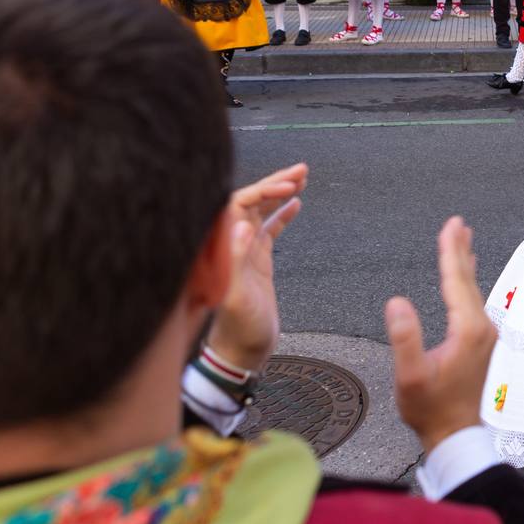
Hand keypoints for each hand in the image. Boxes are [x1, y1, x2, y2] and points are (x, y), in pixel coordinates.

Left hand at [205, 163, 307, 371]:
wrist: (243, 352)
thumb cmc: (238, 330)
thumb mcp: (237, 298)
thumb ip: (236, 262)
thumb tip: (240, 227)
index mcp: (222, 249)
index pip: (237, 205)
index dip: (262, 190)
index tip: (287, 186)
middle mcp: (229, 245)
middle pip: (249, 201)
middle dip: (274, 183)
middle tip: (300, 171)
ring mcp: (243, 252)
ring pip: (260, 211)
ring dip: (279, 193)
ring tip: (301, 178)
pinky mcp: (255, 261)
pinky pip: (269, 229)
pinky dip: (282, 214)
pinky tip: (296, 204)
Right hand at [387, 217, 496, 453]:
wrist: (455, 433)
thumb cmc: (429, 408)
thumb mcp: (409, 376)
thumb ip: (404, 338)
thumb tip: (396, 301)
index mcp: (467, 330)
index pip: (456, 281)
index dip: (450, 251)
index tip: (450, 225)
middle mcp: (482, 327)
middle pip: (468, 280)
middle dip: (460, 249)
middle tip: (457, 222)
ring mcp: (485, 335)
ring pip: (473, 289)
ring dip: (465, 263)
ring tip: (463, 239)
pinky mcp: (482, 342)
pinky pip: (473, 301)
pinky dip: (466, 282)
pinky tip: (465, 278)